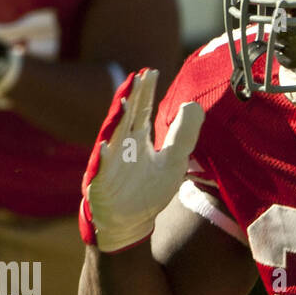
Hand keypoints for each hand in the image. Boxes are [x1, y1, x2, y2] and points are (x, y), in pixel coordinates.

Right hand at [79, 68, 203, 253]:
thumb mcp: (173, 161)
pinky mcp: (101, 182)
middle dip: (130, 97)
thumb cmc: (148, 191)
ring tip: (123, 102)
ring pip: (112, 137)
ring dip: (116, 120)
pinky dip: (103, 158)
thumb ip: (183, 135)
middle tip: (137, 77)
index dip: (146, 92)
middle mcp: (122, 145)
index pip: (141, 109)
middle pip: (126, 117)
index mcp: (137, 138)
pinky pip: (101, 169)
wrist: (130, 222)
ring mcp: (110, 162)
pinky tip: (106, 146)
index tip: (151, 72)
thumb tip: (194, 104)